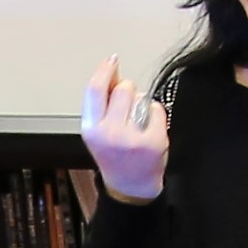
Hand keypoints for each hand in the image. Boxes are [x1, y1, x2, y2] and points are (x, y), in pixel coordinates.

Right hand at [82, 57, 168, 203]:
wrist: (131, 186)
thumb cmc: (114, 154)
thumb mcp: (98, 130)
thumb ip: (102, 103)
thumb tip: (112, 70)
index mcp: (91, 129)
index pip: (95, 91)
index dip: (104, 71)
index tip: (112, 60)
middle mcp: (109, 133)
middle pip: (123, 88)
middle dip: (127, 90)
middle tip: (128, 106)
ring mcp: (132, 138)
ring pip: (141, 97)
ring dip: (141, 103)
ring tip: (137, 123)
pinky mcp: (153, 141)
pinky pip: (156, 109)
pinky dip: (155, 115)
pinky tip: (149, 130)